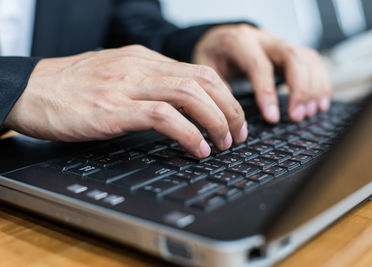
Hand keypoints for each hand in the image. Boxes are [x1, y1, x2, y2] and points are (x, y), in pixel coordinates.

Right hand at [4, 45, 246, 157]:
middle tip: (238, 134)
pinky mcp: (114, 109)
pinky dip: (188, 133)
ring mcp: (128, 86)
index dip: (224, 96)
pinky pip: (164, 116)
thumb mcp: (116, 75)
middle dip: (229, 109)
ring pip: (190, 94)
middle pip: (203, 81)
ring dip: (215, 121)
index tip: (233, 118)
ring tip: (223, 143)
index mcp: (144, 59)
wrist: (29, 89)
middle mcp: (141, 67)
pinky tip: (197, 149)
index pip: (199, 71)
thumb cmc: (71, 86)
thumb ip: (146, 83)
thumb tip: (176, 103)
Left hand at [193, 24, 330, 122]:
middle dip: (299, 90)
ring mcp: (279, 43)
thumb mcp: (205, 69)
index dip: (268, 93)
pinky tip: (319, 103)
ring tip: (308, 113)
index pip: (259, 66)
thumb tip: (233, 117)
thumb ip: (218, 89)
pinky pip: (312, 62)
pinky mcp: (290, 51)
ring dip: (313, 88)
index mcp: (239, 42)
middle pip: (292, 57)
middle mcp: (263, 39)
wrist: (220, 39)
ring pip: (307, 58)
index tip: (272, 118)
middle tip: (297, 117)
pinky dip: (320, 82)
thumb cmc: (214, 55)